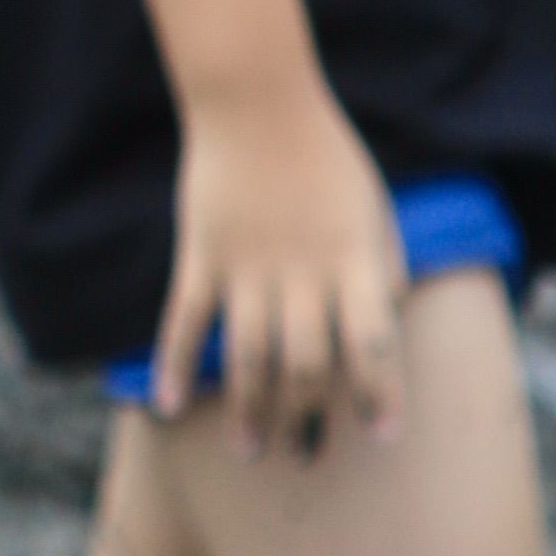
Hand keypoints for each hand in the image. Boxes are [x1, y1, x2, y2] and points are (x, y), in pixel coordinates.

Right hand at [153, 85, 407, 450]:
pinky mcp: (201, 256)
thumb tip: (387, 321)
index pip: (373, 341)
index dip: (380, 392)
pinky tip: (169, 408)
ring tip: (251, 451)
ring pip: (247, 355)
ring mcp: (247, 266)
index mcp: (355, 260)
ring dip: (250, 409)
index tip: (383, 435)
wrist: (257, 101)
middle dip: (307, 416)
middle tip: (306, 453)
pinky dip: (176, 366)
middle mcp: (303, 272)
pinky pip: (185, 322)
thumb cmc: (327, 156)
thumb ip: (386, 266)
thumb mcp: (376, 209)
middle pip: (305, 363)